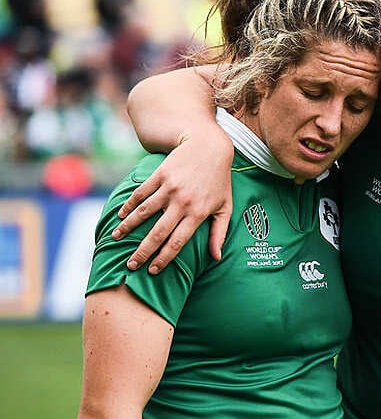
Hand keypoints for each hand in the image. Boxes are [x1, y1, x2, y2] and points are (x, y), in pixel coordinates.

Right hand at [112, 135, 233, 273]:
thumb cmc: (219, 181)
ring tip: (116, 239)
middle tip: (131, 265)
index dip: (164, 258)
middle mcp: (182, 202)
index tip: (153, 271)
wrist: (209, 147)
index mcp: (198, 213)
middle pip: (158, 233)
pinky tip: (120, 216)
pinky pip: (140, 193)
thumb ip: (219, 233)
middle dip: (142, 251)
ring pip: (144, 212)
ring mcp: (170, 188)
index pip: (178, 242)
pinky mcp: (160, 175)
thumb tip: (216, 258)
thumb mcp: (225, 207)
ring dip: (127, 228)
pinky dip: (129, 205)